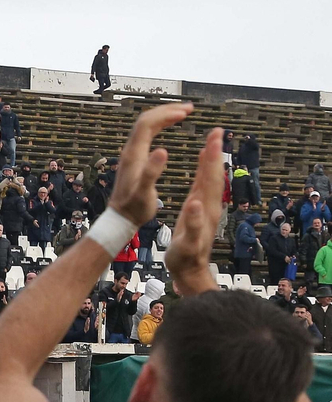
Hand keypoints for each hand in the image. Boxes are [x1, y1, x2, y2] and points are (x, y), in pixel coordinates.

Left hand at [108, 101, 190, 225]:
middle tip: (189, 108)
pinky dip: (160, 126)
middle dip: (167, 110)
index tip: (186, 112)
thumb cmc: (134, 208)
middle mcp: (130, 151)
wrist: (120, 218)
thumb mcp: (145, 192)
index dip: (166, 114)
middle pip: (146, 120)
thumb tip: (162, 150)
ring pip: (146, 126)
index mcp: (134, 155)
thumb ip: (152, 172)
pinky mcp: (134, 159)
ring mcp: (131, 154)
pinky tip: (169, 127)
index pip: (147, 124)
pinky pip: (147, 134)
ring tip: (184, 113)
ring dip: (164, 116)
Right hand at [165, 123, 226, 295]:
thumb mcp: (188, 243)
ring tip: (212, 141)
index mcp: (205, 209)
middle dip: (215, 152)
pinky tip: (201, 163)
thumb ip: (193, 223)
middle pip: (213, 174)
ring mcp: (207, 207)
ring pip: (210, 178)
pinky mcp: (201, 210)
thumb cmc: (185, 257)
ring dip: (212, 159)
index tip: (214, 137)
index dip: (211, 157)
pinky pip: (204, 185)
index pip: (209, 178)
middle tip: (217, 131)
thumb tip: (196, 203)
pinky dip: (204, 171)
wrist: (190, 270)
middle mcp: (210, 205)